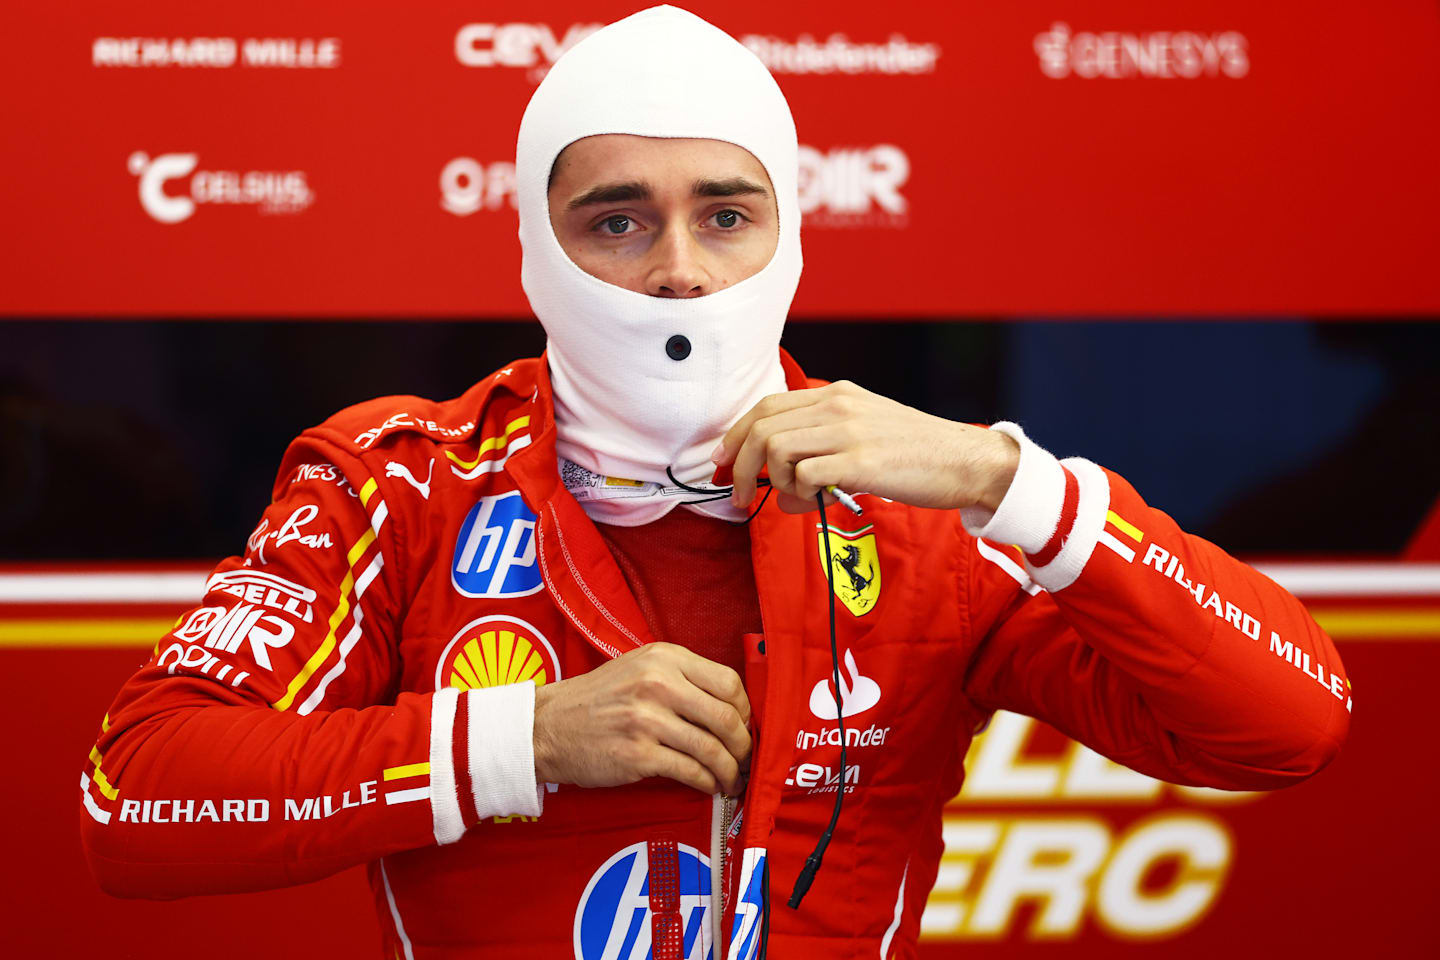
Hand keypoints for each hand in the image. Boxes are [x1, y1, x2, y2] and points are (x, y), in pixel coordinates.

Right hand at [532, 642, 751, 795]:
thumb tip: (731, 707)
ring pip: (712, 749)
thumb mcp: (639, 667)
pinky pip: (690, 772)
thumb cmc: (599, 699)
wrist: (548, 726)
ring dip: (731, 770)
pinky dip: (708, 783)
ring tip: (733, 779)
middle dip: (744, 745)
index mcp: (664, 658)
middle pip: (726, 717)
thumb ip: (681, 677)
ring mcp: (647, 720)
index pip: (728, 682)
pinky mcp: (637, 755)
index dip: (746, 709)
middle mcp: (658, 684)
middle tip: (746, 759)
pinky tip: (710, 786)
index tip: (745, 726)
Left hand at [714, 380, 1019, 514]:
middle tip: (737, 492)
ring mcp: (850, 432)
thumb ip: (821, 456)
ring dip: (768, 480)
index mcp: (837, 395)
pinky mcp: (862, 462)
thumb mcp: (865, 436)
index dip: (737, 435)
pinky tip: (810, 502)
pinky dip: (797, 493)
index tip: (725, 461)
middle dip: (739, 462)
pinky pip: (806, 474)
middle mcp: (838, 406)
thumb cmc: (917, 454)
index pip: (768, 406)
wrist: (965, 460)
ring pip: (776, 447)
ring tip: (783, 499)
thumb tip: (783, 491)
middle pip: (763, 426)